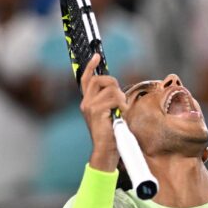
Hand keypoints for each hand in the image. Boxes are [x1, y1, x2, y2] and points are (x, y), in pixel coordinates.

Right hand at [80, 54, 122, 171]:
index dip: (91, 66)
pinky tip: (120, 116)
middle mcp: (86, 103)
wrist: (105, 151)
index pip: (86, 79)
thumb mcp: (110, 114)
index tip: (96, 56)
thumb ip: (110, 101)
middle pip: (101, 80)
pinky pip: (115, 98)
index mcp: (88, 102)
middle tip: (119, 99)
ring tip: (120, 112)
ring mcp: (90, 106)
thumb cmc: (111, 135)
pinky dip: (122, 105)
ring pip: (111, 89)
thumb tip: (116, 89)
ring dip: (121, 99)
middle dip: (114, 84)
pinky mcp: (96, 110)